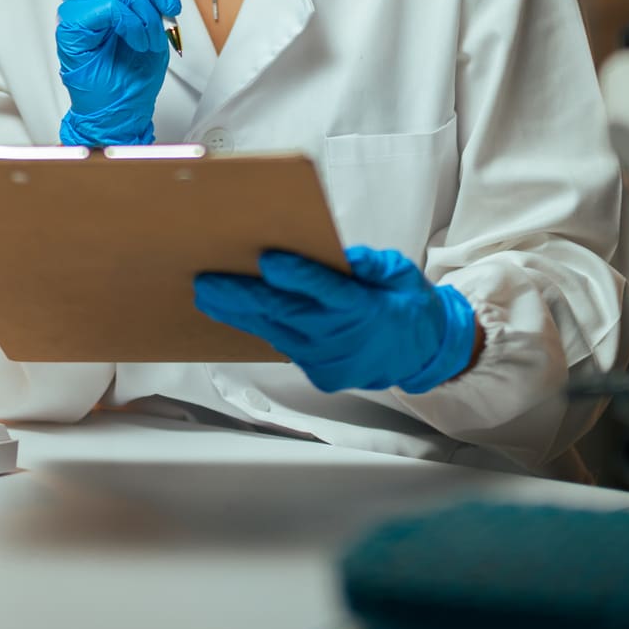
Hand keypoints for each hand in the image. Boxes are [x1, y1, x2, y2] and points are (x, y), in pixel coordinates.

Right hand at [57, 0, 181, 146]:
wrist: (124, 105)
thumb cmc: (135, 65)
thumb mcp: (158, 12)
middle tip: (169, 9)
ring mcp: (77, 8)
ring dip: (148, 15)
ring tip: (150, 38)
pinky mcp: (72, 28)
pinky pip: (109, 8)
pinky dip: (132, 25)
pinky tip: (136, 42)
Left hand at [193, 246, 477, 393]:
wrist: (422, 354)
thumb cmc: (407, 304)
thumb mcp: (400, 273)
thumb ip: (371, 264)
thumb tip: (341, 254)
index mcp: (366, 309)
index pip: (327, 291)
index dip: (297, 276)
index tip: (267, 259)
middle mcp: (343, 339)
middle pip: (288, 314)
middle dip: (244, 297)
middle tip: (208, 282)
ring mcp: (329, 361)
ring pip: (276, 333)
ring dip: (238, 314)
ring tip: (206, 295)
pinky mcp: (320, 374)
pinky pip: (283, 346)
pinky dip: (258, 328)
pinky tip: (233, 313)